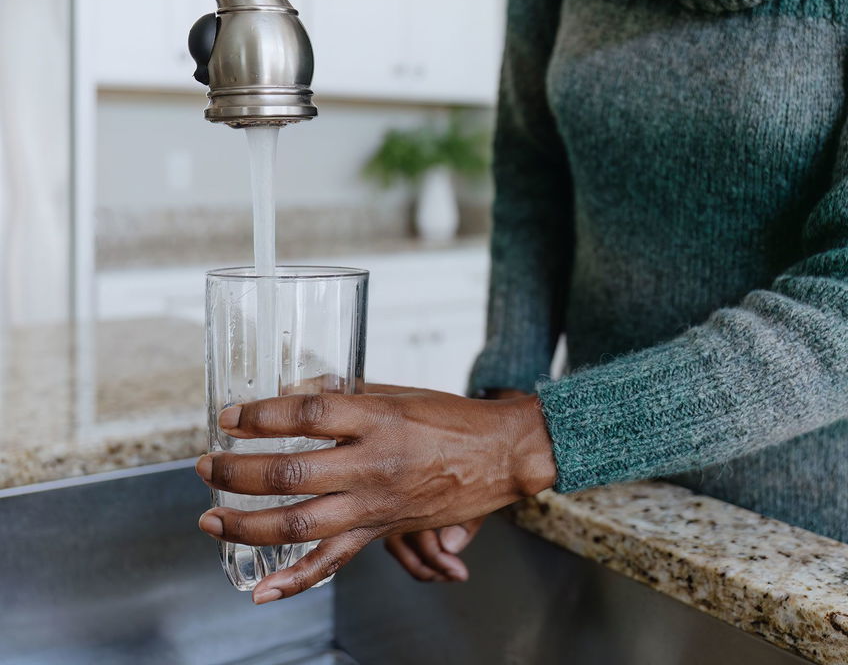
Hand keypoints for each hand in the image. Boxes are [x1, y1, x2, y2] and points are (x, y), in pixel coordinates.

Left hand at [194, 388, 555, 603]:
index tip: (231, 417)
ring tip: (212, 518)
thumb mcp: (399, 393)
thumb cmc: (454, 419)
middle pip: (292, 473)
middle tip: (208, 466)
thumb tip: (294, 395)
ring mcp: (377, 502)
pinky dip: (295, 580)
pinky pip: (334, 561)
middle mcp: (374, 463)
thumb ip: (346, 396)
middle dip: (237, 472)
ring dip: (247, 524)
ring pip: (300, 523)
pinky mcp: (383, 529)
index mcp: (379, 419)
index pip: (307, 415)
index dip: (261, 416)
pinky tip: (262, 590)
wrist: (503, 454)